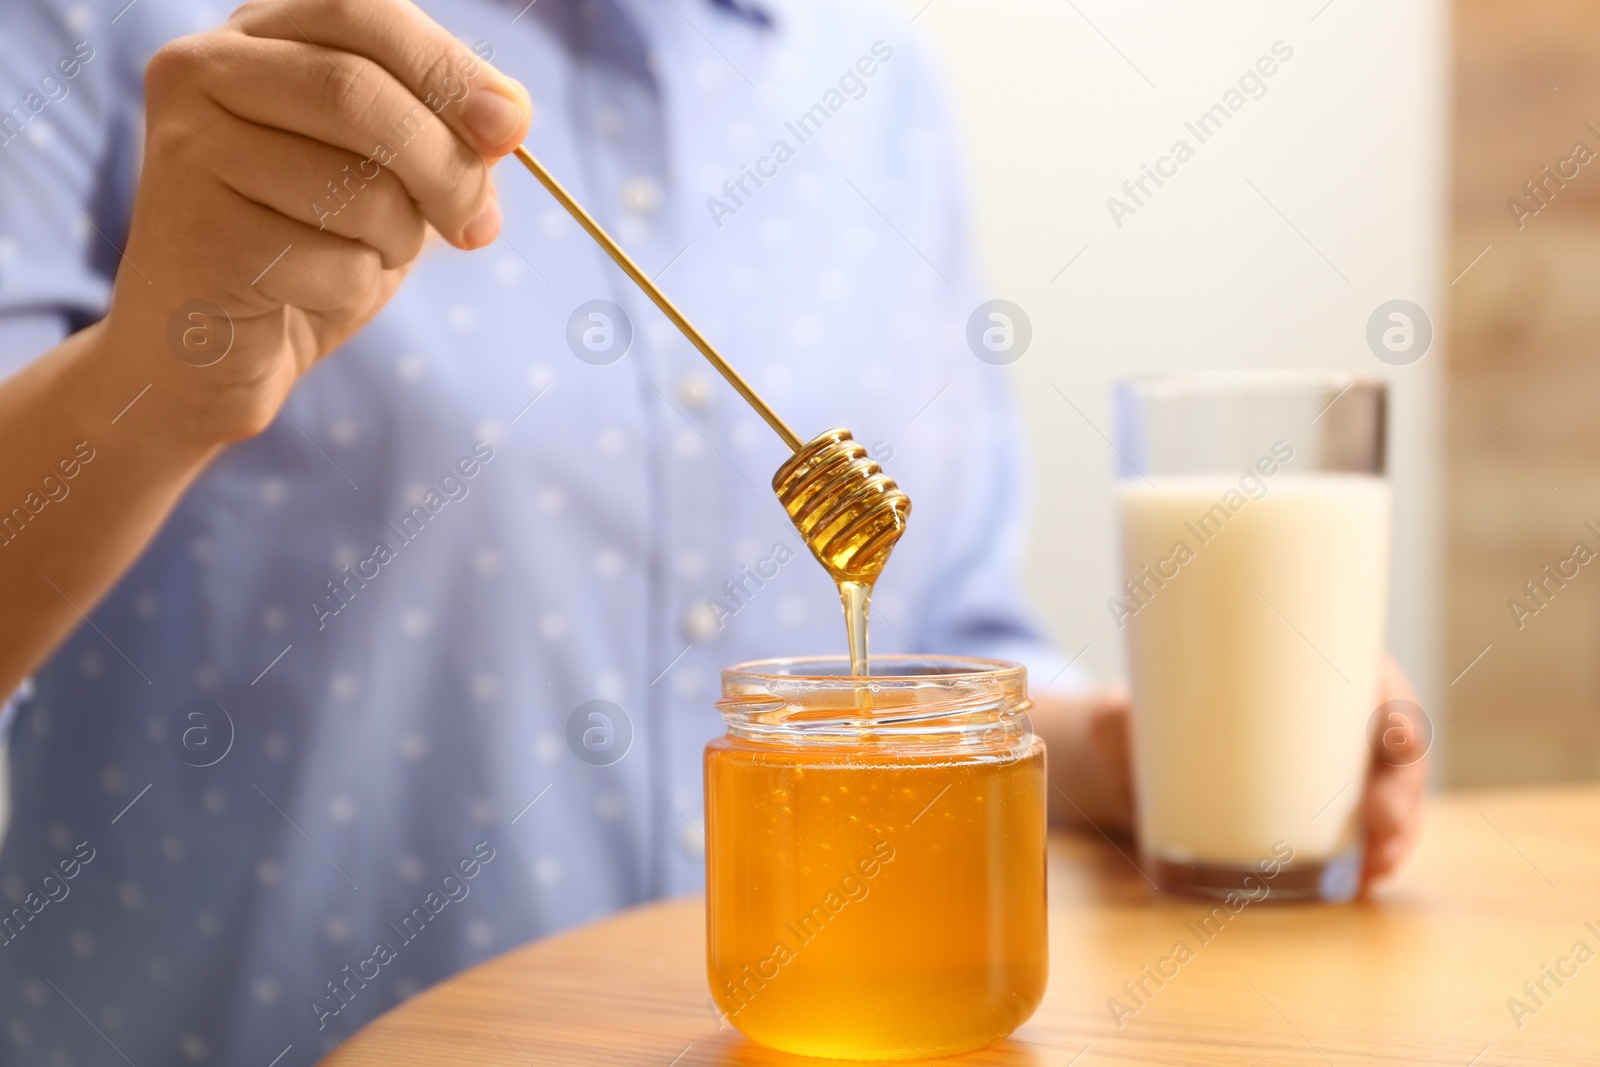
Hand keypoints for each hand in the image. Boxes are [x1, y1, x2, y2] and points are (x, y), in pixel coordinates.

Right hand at [98, 0, 531, 446]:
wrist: (208, 351)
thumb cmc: (305, 251)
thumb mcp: (387, 181)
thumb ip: (440, 137)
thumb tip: (508, 117)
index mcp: (255, 39)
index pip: (362, 14)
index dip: (448, 68)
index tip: (511, 125)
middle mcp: (201, 72)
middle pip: (357, 92)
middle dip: (444, 165)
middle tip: (477, 226)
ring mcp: (186, 149)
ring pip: (352, 183)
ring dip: (396, 238)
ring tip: (363, 256)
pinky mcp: (194, 233)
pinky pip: (326, 258)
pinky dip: (351, 286)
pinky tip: (307, 292)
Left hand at [1033, 655, 1429, 886]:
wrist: (1118, 774)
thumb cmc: (1129, 728)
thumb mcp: (1120, 721)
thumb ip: (1118, 720)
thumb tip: (1123, 718)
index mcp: (1292, 671)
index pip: (1367, 679)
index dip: (1396, 707)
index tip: (1395, 740)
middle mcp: (1319, 717)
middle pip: (1389, 746)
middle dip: (1402, 788)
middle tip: (1382, 827)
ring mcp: (1320, 771)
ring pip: (1383, 795)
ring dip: (1395, 834)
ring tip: (1372, 871)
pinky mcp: (1308, 819)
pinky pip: (1356, 837)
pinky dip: (1366, 861)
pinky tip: (1359, 885)